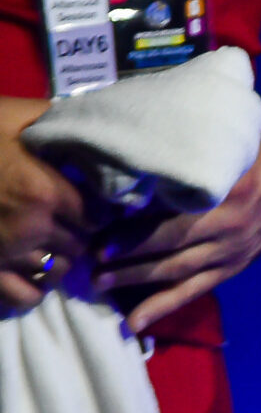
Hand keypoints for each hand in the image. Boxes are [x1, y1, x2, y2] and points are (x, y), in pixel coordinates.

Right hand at [0, 104, 88, 311]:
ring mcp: (6, 254)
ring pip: (55, 272)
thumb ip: (55, 119)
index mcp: (45, 191)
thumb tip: (89, 120)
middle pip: (79, 245)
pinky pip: (21, 297)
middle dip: (80, 235)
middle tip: (74, 226)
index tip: (93, 206)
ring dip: (59, 261)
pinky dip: (33, 290)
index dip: (98, 211)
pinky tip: (32, 273)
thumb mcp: (15, 115)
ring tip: (55, 248)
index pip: (97, 215)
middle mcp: (31, 228)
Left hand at [93, 119, 260, 333]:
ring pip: (178, 271)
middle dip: (127, 256)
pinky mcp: (236, 265)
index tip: (101, 231)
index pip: (176, 215)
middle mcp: (233, 224)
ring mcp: (235, 249)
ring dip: (136, 279)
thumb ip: (193, 158)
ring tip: (98, 283)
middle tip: (89, 259)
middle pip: (172, 246)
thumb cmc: (260, 150)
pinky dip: (164, 306)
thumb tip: (138, 167)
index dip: (137, 228)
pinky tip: (134, 321)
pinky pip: (195, 290)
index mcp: (232, 190)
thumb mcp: (230, 145)